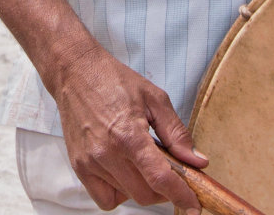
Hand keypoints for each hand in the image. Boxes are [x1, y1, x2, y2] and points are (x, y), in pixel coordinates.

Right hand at [50, 44, 206, 211]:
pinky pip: (104, 198)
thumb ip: (177, 133)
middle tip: (170, 174)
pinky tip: (124, 173)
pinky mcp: (78, 166)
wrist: (75, 72)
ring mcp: (89, 162)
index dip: (181, 195)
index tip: (194, 204)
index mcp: (128, 134)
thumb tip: (198, 162)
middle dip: (164, 192)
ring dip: (143, 188)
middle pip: (145, 195)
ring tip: (143, 163)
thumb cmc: (114, 80)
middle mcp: (106, 153)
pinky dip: (119, 193)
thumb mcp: (154, 99)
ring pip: (127, 197)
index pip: (160, 178)